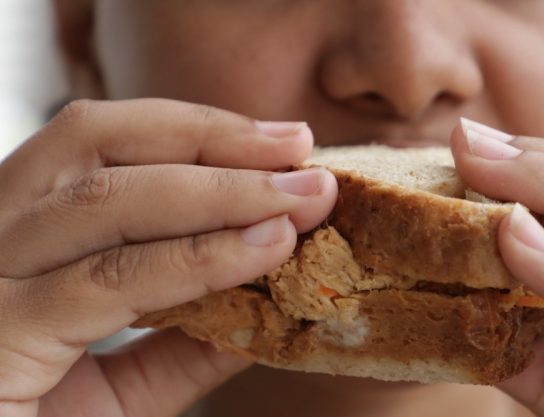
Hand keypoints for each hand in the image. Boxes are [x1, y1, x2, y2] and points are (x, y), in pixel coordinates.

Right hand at [0, 99, 337, 416]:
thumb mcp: (122, 385)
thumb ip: (189, 339)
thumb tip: (274, 298)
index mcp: (16, 236)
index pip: (100, 145)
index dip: (197, 130)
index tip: (285, 142)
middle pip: (97, 145)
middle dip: (215, 142)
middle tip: (303, 154)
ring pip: (106, 202)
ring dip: (221, 190)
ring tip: (302, 199)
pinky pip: (108, 282)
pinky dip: (197, 258)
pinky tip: (264, 248)